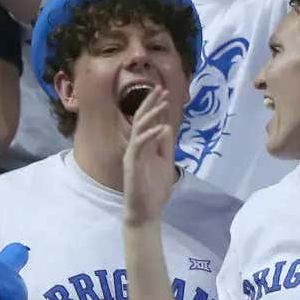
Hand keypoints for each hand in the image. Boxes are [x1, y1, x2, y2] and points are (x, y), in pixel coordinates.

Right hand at [121, 85, 179, 224]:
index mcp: (144, 146)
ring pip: (139, 128)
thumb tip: (167, 126)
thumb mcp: (165, 163)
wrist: (146, 211)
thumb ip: (165, 146)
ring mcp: (132, 155)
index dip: (156, 107)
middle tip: (161, 88)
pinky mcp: (132, 164)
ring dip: (151, 114)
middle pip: (141, 120)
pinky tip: (162, 127)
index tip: (166, 93)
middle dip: (151, 103)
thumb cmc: (154, 190)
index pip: (149, 122)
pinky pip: (139, 145)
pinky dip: (150, 135)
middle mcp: (136, 147)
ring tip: (163, 102)